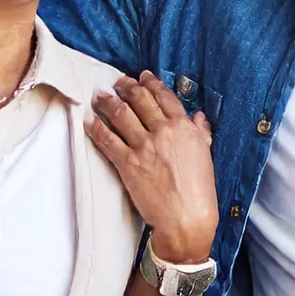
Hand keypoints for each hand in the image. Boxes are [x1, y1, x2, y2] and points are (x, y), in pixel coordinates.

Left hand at [86, 72, 216, 261]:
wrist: (187, 218)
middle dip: (126, 87)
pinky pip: (108, 140)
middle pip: (140, 100)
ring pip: (121, 114)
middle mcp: (163, 132)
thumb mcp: (205, 156)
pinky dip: (96, 128)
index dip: (151, 84)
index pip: (164, 97)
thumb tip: (198, 117)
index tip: (143, 77)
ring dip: (108, 102)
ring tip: (100, 96)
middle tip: (117, 83)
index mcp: (184, 128)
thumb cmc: (199, 192)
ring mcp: (144, 146)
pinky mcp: (128, 163)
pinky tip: (90, 122)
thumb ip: (200, 133)